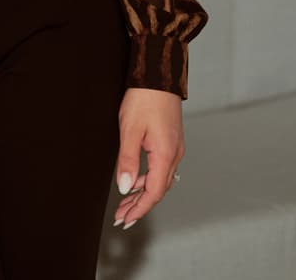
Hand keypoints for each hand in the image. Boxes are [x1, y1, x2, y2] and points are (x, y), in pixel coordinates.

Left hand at [112, 87, 184, 228]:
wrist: (158, 74)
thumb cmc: (144, 98)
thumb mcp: (130, 129)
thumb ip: (128, 161)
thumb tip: (125, 188)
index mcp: (165, 155)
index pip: (153, 192)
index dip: (139, 209)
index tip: (125, 220)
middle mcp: (174, 155)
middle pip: (158, 190)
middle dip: (139, 205)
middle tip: (121, 217)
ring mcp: (174, 147)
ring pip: (159, 179)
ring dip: (142, 192)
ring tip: (124, 203)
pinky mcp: (170, 140)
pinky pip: (160, 167)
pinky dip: (147, 178)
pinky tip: (135, 180)